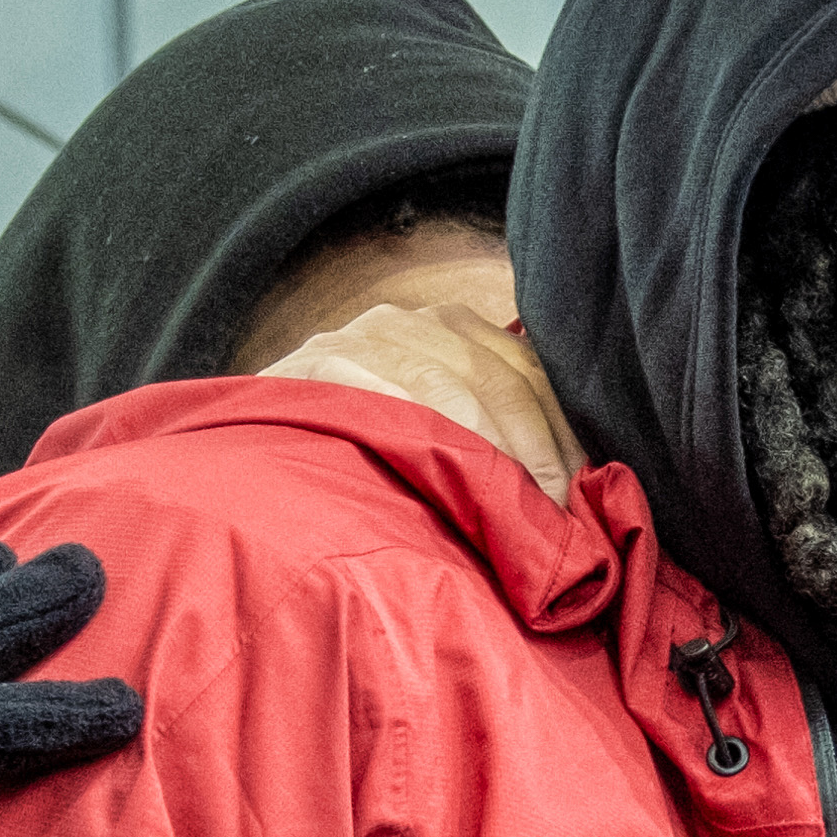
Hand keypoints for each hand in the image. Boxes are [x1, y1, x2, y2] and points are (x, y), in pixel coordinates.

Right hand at [251, 289, 575, 488]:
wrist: (249, 444)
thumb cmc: (355, 452)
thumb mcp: (429, 428)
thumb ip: (487, 435)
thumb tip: (574, 487)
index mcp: (449, 327)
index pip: (526, 368)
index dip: (563, 430)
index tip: (587, 489)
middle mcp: (408, 320)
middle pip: (497, 375)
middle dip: (535, 449)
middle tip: (557, 515)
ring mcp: (360, 338)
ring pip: (450, 385)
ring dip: (490, 452)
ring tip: (513, 510)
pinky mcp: (320, 364)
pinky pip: (387, 394)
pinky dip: (425, 435)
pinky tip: (446, 478)